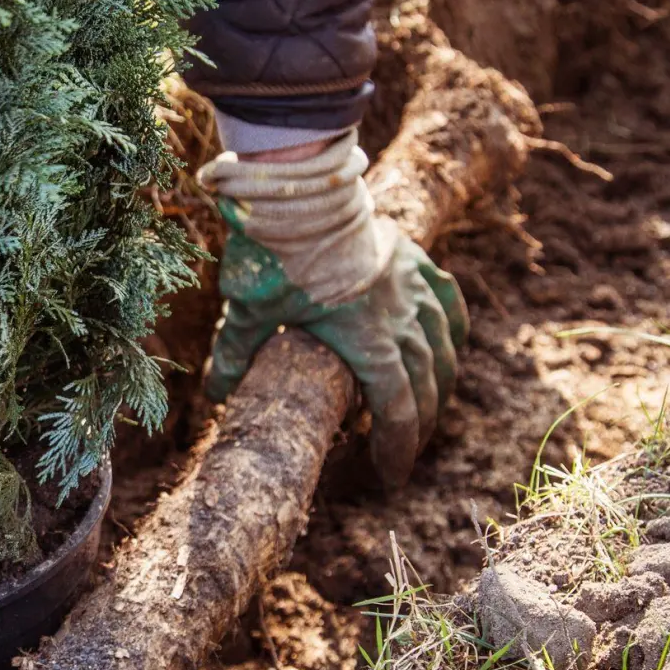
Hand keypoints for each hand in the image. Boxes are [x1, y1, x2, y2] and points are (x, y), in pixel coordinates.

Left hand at [199, 134, 467, 487]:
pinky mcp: (414, 262)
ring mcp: (413, 290)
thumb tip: (216, 394)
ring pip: (444, 350)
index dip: (398, 449)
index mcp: (369, 344)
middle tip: (403, 450)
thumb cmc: (275, 255)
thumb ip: (234, 354)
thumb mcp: (247, 311)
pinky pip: (448, 303)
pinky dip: (452, 330)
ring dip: (439, 386)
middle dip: (419, 426)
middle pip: (427, 388)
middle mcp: (402, 321)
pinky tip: (450, 346)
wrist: (304, 192)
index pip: (398, 412)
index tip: (390, 477)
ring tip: (428, 409)